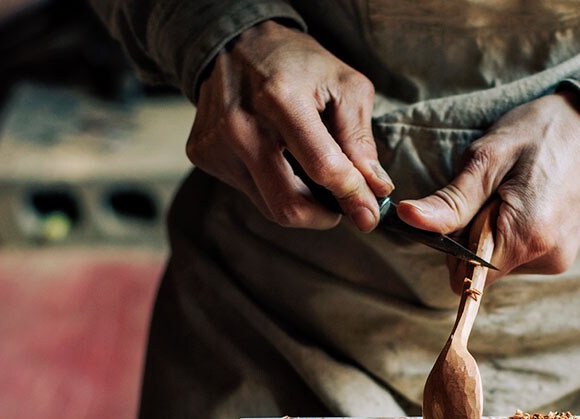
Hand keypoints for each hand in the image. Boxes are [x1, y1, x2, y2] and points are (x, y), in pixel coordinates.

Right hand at [186, 21, 392, 230]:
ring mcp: (217, 144)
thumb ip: (360, 139)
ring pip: (269, 207)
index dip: (352, 196)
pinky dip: (275, 187)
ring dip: (302, 203)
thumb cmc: (297, 62)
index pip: (322, 167)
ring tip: (315, 178)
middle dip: (325, 216)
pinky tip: (280, 160)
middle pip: (289, 205)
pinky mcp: (204, 154)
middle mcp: (241, 126)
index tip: (369, 214)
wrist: (235, 42)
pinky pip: (250, 192)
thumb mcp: (344, 85)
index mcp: (281, 100)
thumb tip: (375, 189)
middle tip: (342, 204)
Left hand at [396, 92, 579, 288]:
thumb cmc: (541, 132)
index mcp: (526, 238)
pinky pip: (518, 254)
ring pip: (498, 261)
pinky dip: (511, 232)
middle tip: (494, 191)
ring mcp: (557, 260)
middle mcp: (545, 259)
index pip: (465, 276)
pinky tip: (527, 200)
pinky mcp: (561, 255)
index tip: (466, 208)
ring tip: (515, 191)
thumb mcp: (487, 159)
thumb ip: (450, 201)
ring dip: (493, 231)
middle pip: (480, 270)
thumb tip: (408, 220)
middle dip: (473, 235)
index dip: (453, 245)